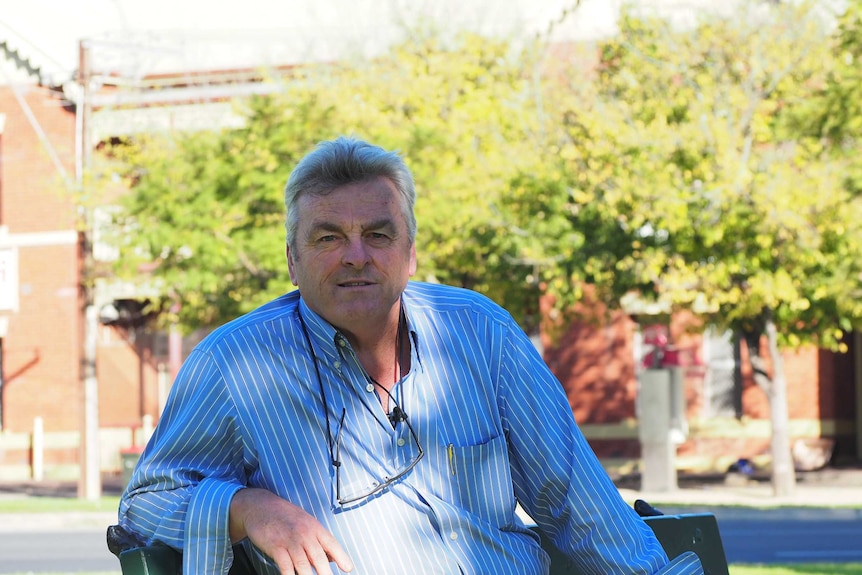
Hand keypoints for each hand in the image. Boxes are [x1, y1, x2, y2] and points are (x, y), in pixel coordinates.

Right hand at [230, 487, 353, 573]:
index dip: (341, 557)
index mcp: (315, 527)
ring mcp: (290, 540)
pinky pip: (285, 566)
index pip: (331, 543)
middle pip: (318, 557)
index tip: (348, 568)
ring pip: (303, 564)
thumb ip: (319, 540)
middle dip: (325, 572)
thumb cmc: (285, 515)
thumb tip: (333, 558)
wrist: (261, 506)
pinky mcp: (276, 547)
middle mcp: (304, 534)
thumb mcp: (306, 522)